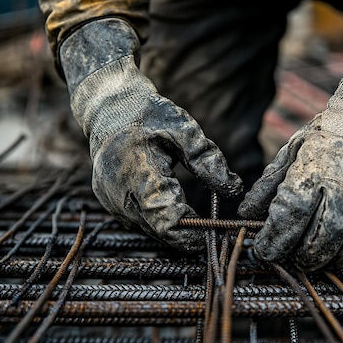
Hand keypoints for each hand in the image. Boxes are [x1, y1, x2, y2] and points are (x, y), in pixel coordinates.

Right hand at [61, 19, 241, 251]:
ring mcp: (112, 202)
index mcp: (139, 177)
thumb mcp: (183, 129)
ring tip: (202, 222)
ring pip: (151, 230)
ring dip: (176, 229)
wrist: (109, 107)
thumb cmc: (147, 114)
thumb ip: (207, 160)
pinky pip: (140, 222)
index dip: (195, 234)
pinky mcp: (111, 204)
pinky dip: (161, 220)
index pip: (169, 223)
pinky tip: (178, 209)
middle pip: (161, 233)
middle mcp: (120, 196)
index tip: (219, 232)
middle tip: (216, 232)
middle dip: (189, 235)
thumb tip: (234, 189)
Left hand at [238, 116, 342, 270]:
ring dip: (334, 261)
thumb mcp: (291, 153)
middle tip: (297, 258)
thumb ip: (268, 185)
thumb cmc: (326, 140)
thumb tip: (245, 214)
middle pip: (322, 240)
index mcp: (315, 172)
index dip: (275, 242)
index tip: (265, 252)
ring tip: (325, 256)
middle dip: (304, 258)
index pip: (291, 216)